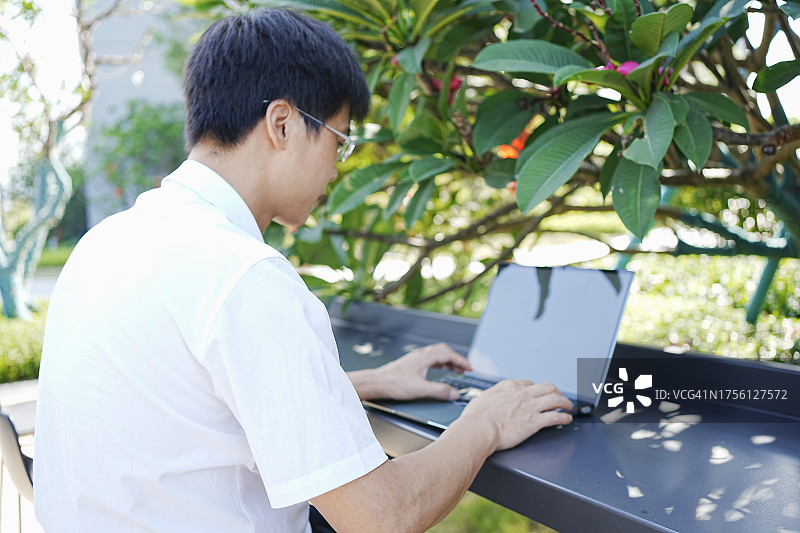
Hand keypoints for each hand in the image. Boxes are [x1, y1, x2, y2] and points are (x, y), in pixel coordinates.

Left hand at [357, 343, 472, 400]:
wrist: (376, 382)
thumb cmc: (393, 383)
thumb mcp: (420, 389)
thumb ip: (439, 391)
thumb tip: (454, 393)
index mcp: (424, 357)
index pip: (448, 354)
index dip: (462, 361)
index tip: (470, 368)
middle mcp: (420, 355)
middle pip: (444, 351)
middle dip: (457, 359)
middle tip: (465, 369)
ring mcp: (415, 358)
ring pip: (437, 355)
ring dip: (448, 361)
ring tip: (455, 370)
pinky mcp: (411, 364)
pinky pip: (430, 359)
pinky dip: (439, 363)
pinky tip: (438, 371)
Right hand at [458, 380, 572, 450]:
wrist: (478, 429)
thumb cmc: (475, 418)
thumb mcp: (482, 399)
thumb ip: (492, 398)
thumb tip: (489, 401)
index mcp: (509, 386)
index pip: (529, 383)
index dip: (537, 389)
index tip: (539, 393)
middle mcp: (522, 393)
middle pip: (548, 387)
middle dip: (556, 391)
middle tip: (560, 397)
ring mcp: (530, 406)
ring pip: (556, 399)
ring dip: (565, 402)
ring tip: (569, 406)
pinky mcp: (535, 421)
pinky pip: (556, 416)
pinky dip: (564, 417)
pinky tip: (567, 419)